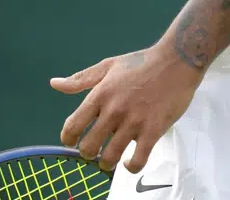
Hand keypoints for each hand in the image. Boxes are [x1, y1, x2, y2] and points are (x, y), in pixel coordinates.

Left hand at [50, 43, 203, 174]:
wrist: (175, 62)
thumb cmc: (140, 63)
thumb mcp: (107, 66)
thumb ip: (80, 79)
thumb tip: (54, 84)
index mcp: (100, 94)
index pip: (74, 125)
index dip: (68, 138)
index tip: (71, 141)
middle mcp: (114, 111)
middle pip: (89, 147)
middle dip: (87, 153)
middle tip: (93, 151)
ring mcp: (133, 122)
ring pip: (110, 157)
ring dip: (106, 163)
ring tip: (108, 160)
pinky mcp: (153, 131)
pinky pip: (138, 160)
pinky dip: (130, 167)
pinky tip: (129, 163)